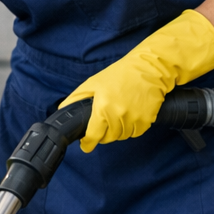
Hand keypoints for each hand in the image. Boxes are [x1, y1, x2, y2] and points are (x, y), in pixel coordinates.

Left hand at [60, 9, 213, 152]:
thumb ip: (77, 98)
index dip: (88, 142)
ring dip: (118, 130)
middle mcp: (118, 115)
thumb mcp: (94, 82)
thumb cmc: (121, 74)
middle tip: (104, 122)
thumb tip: (63, 110)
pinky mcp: (147, 120)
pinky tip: (131, 114)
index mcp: (103, 107)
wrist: (150, 68)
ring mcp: (134, 119)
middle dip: (104, 133)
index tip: (86, 145)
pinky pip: (136, 132)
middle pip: (108, 138)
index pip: (94, 135)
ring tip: (118, 114)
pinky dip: (132, 127)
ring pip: (122, 136)